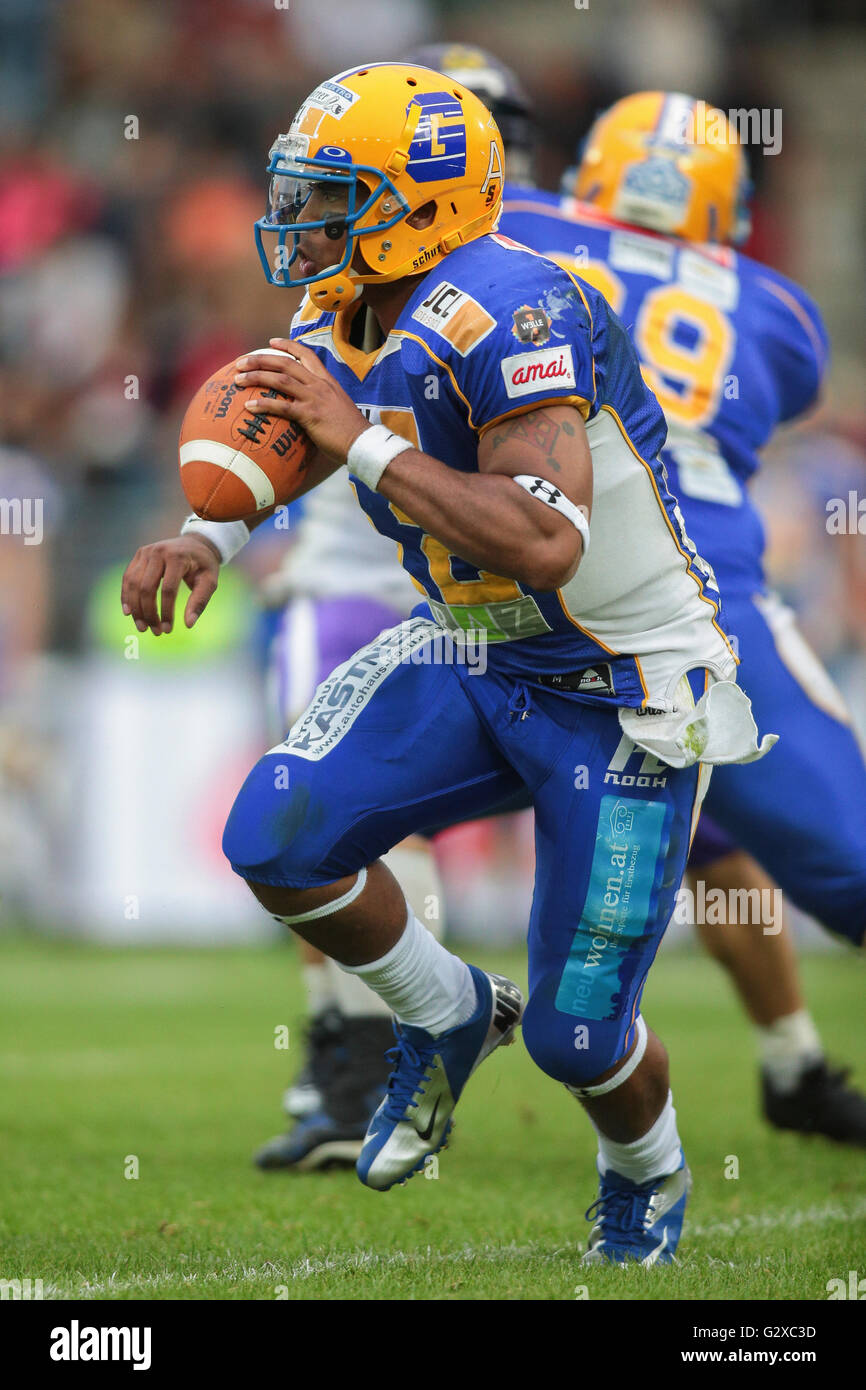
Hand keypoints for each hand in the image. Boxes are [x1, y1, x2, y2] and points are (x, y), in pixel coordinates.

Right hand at [121, 535, 219, 634]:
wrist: (195, 544)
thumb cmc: (203, 566)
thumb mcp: (209, 582)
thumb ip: (199, 602)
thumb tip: (188, 624)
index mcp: (177, 557)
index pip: (168, 589)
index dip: (166, 612)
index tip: (168, 630)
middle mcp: (158, 552)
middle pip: (147, 588)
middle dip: (149, 613)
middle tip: (155, 632)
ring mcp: (145, 552)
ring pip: (133, 584)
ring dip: (135, 608)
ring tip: (142, 627)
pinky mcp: (138, 555)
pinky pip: (128, 578)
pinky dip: (126, 596)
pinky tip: (128, 613)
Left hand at [234, 338, 370, 464]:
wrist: (362, 443)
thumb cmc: (349, 431)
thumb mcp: (336, 408)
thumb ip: (321, 402)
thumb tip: (306, 407)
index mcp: (327, 381)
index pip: (306, 354)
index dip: (287, 346)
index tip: (270, 342)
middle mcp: (319, 385)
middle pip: (285, 363)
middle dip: (260, 359)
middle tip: (241, 362)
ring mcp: (314, 398)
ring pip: (280, 379)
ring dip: (256, 377)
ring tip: (238, 379)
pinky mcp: (310, 415)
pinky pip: (282, 407)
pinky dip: (263, 405)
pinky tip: (249, 407)